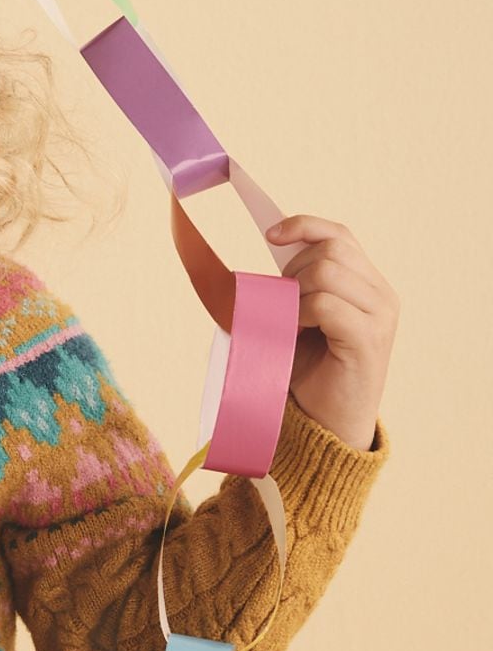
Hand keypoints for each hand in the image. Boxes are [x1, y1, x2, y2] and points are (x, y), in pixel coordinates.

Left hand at [262, 214, 397, 451]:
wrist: (329, 424)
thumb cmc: (311, 371)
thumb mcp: (302, 316)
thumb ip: (298, 283)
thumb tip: (269, 245)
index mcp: (369, 285)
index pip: (340, 235)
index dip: (305, 226)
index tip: (270, 235)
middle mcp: (382, 296)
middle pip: (331, 249)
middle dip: (294, 268)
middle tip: (282, 303)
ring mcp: (380, 316)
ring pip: (327, 272)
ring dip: (295, 293)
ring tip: (291, 323)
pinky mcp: (368, 338)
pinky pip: (325, 304)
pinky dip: (300, 313)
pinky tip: (295, 332)